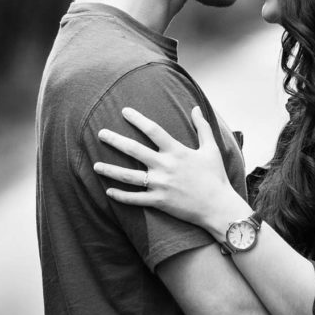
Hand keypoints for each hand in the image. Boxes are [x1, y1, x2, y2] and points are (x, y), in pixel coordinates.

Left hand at [94, 106, 248, 234]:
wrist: (218, 206)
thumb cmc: (216, 176)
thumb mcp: (212, 148)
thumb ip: (203, 127)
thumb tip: (196, 107)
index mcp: (177, 151)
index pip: (153, 130)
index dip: (138, 119)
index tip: (124, 111)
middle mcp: (165, 166)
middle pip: (134, 150)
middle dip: (115, 140)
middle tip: (100, 134)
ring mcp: (160, 185)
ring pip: (129, 176)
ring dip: (110, 170)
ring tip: (95, 165)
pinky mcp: (159, 202)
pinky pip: (135, 199)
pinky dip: (120, 196)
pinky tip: (109, 191)